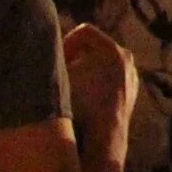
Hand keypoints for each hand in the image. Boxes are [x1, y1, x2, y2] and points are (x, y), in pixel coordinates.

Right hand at [60, 24, 133, 163]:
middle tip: (60, 72)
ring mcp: (131, 76)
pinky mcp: (130, 93)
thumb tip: (40, 52)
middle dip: (75, 57)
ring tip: (70, 87)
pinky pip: (110, 80)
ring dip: (85, 72)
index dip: (66, 42)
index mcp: (113, 49)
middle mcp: (126, 59)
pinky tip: (83, 100)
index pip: (84, 31)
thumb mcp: (61, 79)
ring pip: (102, 65)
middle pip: (94, 48)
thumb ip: (54, 60)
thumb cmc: (81, 105)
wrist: (105, 139)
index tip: (56, 60)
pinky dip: (96, 84)